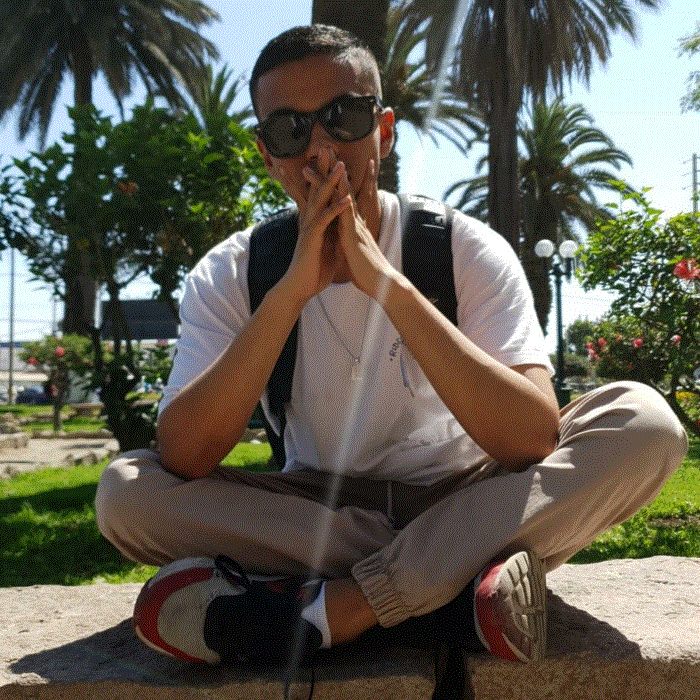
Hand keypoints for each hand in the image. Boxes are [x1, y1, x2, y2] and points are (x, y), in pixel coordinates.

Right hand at [278, 148, 350, 302]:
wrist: (300, 288)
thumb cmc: (313, 269)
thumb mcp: (326, 246)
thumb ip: (331, 232)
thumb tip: (338, 224)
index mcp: (314, 221)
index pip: (319, 193)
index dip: (324, 175)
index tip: (331, 158)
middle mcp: (309, 221)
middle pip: (316, 189)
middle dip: (322, 169)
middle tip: (328, 148)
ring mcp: (310, 229)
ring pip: (320, 200)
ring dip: (331, 183)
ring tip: (341, 167)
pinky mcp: (312, 240)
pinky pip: (324, 221)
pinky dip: (335, 210)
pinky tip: (345, 200)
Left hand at [335, 159, 395, 298]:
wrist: (381, 284)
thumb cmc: (369, 274)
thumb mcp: (354, 257)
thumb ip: (349, 247)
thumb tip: (345, 247)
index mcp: (351, 228)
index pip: (340, 202)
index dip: (332, 185)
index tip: (323, 169)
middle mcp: (353, 222)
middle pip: (341, 191)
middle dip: (331, 172)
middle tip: (323, 151)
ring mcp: (354, 225)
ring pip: (341, 195)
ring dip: (330, 177)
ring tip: (320, 160)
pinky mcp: (353, 233)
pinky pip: (344, 209)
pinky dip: (340, 195)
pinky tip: (334, 182)